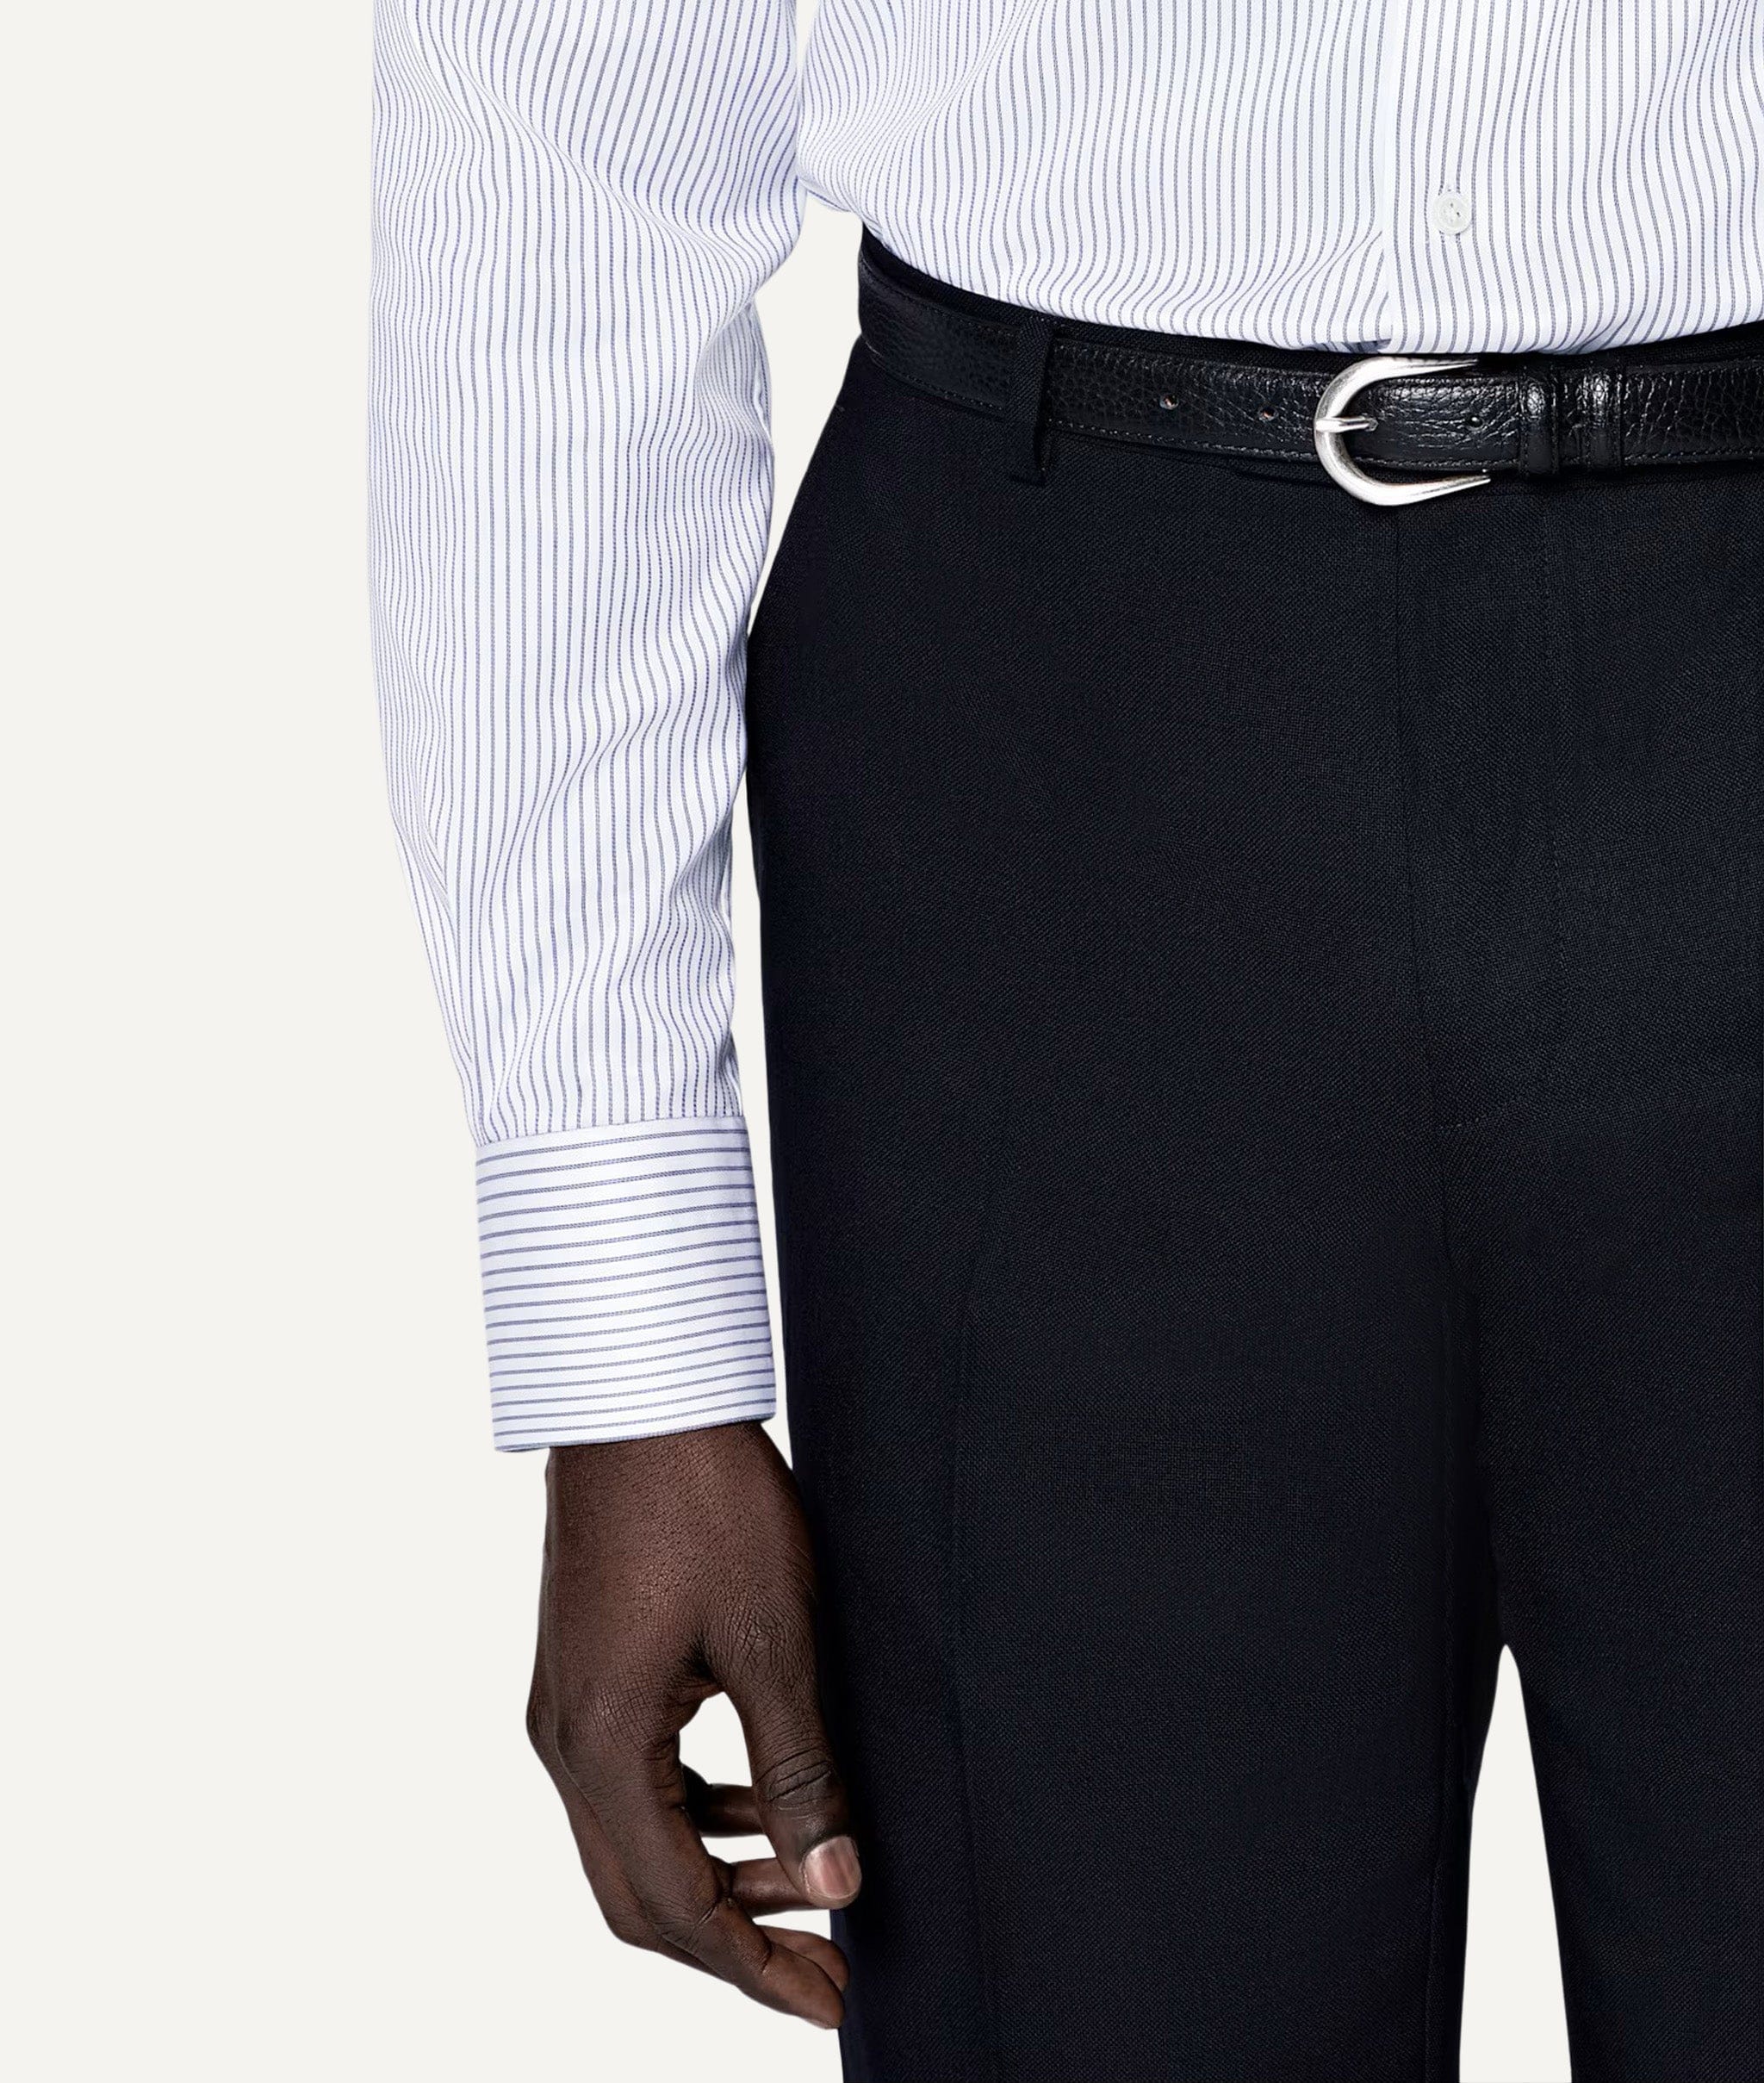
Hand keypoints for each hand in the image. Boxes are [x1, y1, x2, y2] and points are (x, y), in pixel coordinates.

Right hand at [526, 1420, 861, 2028]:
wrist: (639, 1396)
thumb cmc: (704, 1500)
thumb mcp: (773, 1637)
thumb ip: (802, 1771)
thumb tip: (837, 1884)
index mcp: (602, 1746)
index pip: (676, 1909)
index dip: (756, 1969)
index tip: (832, 2000)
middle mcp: (565, 1741)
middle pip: (640, 1896)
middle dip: (735, 1946)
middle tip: (826, 1975)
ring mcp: (566, 1708)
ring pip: (635, 1843)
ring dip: (720, 1879)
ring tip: (813, 1889)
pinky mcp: (585, 1676)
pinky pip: (636, 1784)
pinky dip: (700, 1816)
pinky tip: (762, 1807)